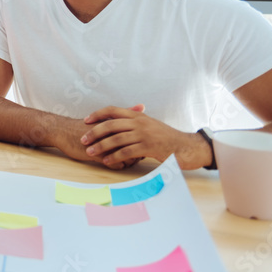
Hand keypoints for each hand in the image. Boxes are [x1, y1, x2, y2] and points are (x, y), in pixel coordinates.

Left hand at [81, 105, 211, 169]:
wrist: (187, 147)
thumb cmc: (167, 138)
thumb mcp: (150, 125)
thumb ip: (135, 123)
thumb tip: (117, 123)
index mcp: (138, 115)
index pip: (113, 110)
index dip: (97, 114)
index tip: (85, 120)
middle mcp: (140, 122)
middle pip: (111, 124)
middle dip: (94, 132)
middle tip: (83, 139)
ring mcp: (145, 134)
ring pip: (116, 139)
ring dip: (101, 146)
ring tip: (90, 152)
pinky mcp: (149, 147)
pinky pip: (127, 152)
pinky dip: (115, 156)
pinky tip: (107, 161)